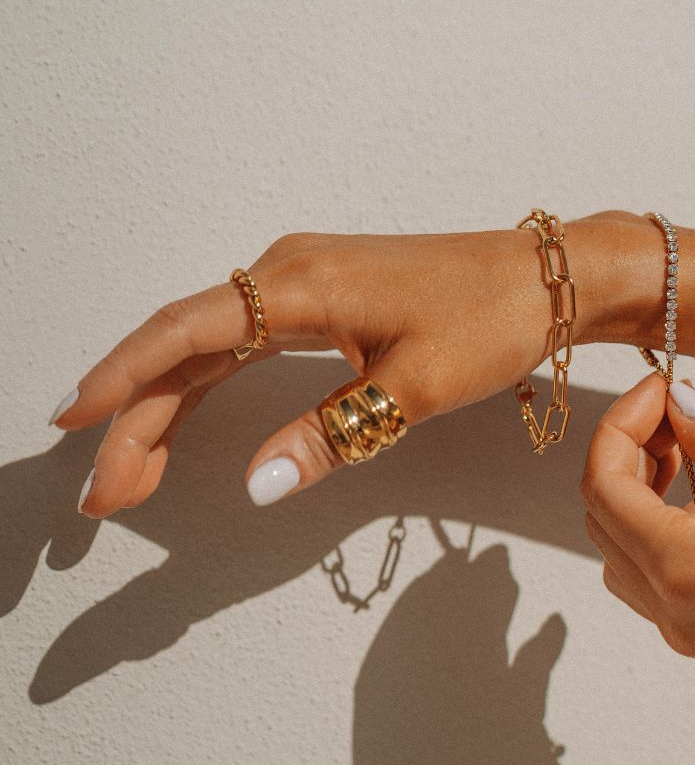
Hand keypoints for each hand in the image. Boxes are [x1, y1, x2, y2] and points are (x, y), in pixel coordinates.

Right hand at [53, 213, 652, 517]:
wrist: (549, 279)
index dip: (123, 380)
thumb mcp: (413, 387)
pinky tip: (189, 412)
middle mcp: (290, 271)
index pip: (185, 334)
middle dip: (139, 418)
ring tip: (135, 471)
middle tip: (107, 494)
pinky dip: (211, 379)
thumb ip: (330, 433)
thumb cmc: (493, 319)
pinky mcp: (327, 296)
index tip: (74, 425)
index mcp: (301, 283)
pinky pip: (246, 337)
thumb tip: (257, 483)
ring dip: (168, 404)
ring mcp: (307, 279)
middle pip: (186, 345)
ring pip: (211, 344)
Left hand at [579, 372, 694, 706]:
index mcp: (683, 569)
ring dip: (644, 492)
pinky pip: (661, 578)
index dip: (621, 425)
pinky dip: (668, 529)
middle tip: (672, 411)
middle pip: (603, 518)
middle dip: (627, 453)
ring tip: (694, 448)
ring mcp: (691, 631)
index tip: (657, 387)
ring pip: (625, 551)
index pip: (603, 484)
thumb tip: (680, 408)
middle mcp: (672, 610)